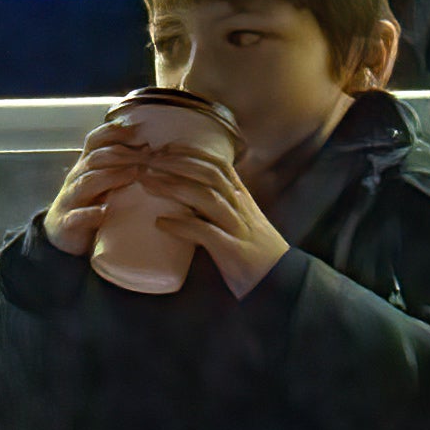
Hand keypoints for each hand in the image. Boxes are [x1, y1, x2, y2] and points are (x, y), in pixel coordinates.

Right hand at [41, 132, 155, 255]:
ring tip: (134, 174)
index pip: (94, 141)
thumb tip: (152, 149)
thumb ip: (121, 167)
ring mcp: (70, 201)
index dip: (112, 131)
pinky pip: (75, 217)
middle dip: (122, 154)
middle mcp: (76, 179)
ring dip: (111, 176)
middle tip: (148, 155)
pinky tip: (104, 212)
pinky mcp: (67, 224)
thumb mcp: (104, 182)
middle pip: (95, 159)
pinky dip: (89, 214)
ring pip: (86, 183)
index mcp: (86, 167)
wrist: (61, 236)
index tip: (137, 129)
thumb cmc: (91, 204)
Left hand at [148, 150, 293, 297]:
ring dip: (175, 187)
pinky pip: (206, 232)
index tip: (166, 148)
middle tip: (149, 161)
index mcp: (241, 199)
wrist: (282, 280)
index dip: (192, 153)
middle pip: (210, 174)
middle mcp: (241, 208)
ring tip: (148, 184)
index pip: (219, 165)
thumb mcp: (239, 222)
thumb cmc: (253, 252)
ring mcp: (237, 228)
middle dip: (178, 163)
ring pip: (207, 197)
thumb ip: (218, 207)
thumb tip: (187, 197)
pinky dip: (182, 225)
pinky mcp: (233, 250)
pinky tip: (161, 222)